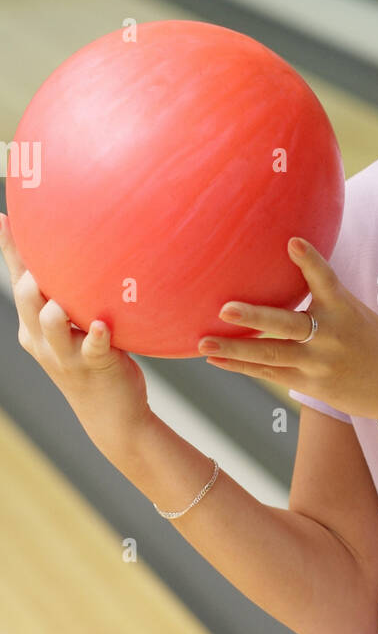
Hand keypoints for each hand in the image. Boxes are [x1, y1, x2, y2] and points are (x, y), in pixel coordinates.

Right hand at [0, 212, 151, 454]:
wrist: (111, 414)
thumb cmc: (93, 360)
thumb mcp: (73, 329)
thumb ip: (73, 296)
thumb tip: (86, 255)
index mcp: (33, 327)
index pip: (19, 282)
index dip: (11, 250)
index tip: (4, 219)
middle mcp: (43, 339)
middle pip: (27, 300)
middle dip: (28, 278)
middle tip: (37, 260)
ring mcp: (67, 354)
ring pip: (52, 324)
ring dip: (55, 309)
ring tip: (62, 299)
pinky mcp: (96, 365)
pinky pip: (93, 346)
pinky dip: (96, 335)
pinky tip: (101, 325)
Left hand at [199, 236, 377, 422]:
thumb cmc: (372, 340)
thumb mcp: (355, 311)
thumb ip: (326, 294)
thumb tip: (292, 259)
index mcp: (344, 310)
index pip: (326, 279)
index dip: (310, 261)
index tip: (292, 242)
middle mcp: (330, 336)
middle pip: (288, 326)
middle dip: (255, 318)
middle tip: (225, 308)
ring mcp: (318, 363)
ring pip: (271, 355)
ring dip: (234, 349)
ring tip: (202, 341)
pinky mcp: (309, 384)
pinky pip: (270, 373)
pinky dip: (241, 366)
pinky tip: (216, 359)